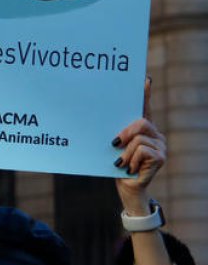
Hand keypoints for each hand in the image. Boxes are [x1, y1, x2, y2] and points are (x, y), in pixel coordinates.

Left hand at [113, 79, 164, 214]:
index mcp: (142, 129)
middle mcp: (154, 134)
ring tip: (121, 163)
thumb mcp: (112, 147)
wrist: (126, 186)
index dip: (145, 93)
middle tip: (114, 144)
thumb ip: (114, 134)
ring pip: (139, 139)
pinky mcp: (161, 157)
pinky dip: (131, 160)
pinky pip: (142, 150)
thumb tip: (103, 123)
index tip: (144, 79)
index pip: (145, 108)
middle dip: (124, 133)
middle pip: (140, 122)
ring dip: (125, 153)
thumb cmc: (116, 164)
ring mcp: (160, 145)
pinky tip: (130, 167)